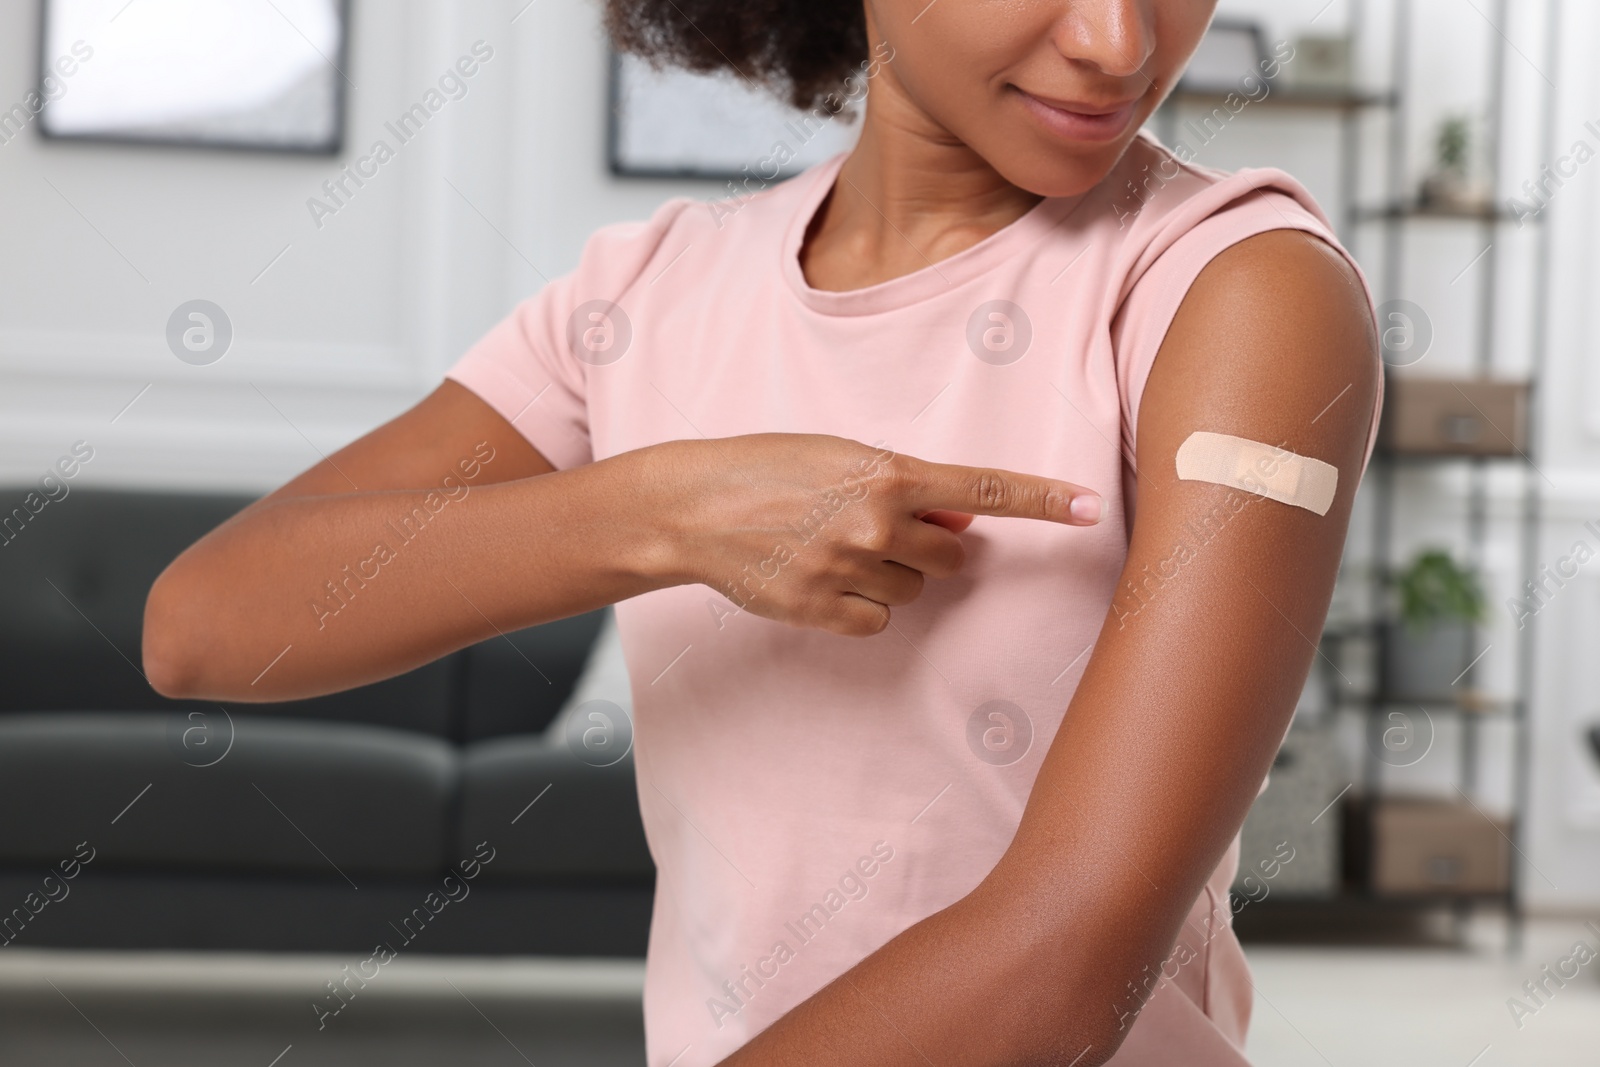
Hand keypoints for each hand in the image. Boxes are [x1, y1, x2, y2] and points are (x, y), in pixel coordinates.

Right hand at [646, 434, 1102, 635]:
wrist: (692, 507)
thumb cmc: (765, 469)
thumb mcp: (838, 457)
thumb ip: (902, 486)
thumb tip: (957, 524)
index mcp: (887, 473)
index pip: (984, 490)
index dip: (1043, 500)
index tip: (1091, 506)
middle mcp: (876, 521)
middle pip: (952, 557)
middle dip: (931, 548)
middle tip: (879, 529)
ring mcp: (848, 568)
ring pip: (913, 591)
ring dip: (889, 575)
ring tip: (832, 548)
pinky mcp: (821, 608)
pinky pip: (877, 621)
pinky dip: (859, 606)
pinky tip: (819, 579)